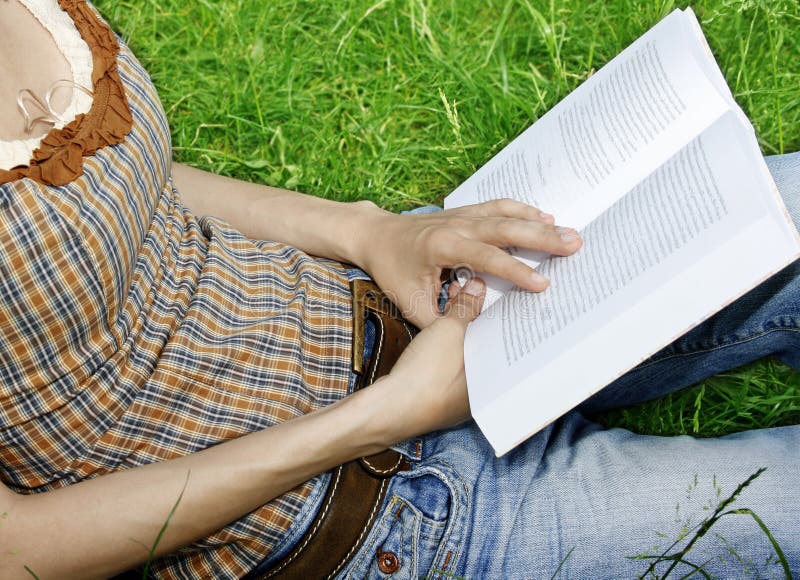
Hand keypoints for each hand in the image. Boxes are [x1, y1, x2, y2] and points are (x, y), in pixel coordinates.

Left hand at [356, 199, 581, 326]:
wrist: (377, 236)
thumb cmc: (393, 270)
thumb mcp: (411, 303)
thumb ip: (444, 318)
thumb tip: (477, 333)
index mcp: (444, 247)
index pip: (487, 258)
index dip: (516, 271)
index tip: (542, 284)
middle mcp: (457, 225)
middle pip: (506, 228)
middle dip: (542, 237)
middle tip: (575, 243)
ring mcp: (463, 215)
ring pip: (507, 214)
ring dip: (539, 222)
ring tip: (569, 231)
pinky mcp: (467, 212)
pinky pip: (500, 207)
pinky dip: (523, 210)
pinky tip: (545, 216)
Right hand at [365, 278, 485, 445]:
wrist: (393, 406)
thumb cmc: (427, 374)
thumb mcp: (449, 329)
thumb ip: (466, 307)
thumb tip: (477, 287)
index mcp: (497, 378)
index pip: (508, 340)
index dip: (501, 313)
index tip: (497, 293)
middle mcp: (486, 391)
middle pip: (489, 346)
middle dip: (481, 320)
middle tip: (474, 296)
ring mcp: (463, 397)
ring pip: (470, 355)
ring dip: (464, 332)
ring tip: (456, 308)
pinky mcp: (443, 396)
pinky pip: (453, 366)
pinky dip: (450, 348)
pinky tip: (442, 333)